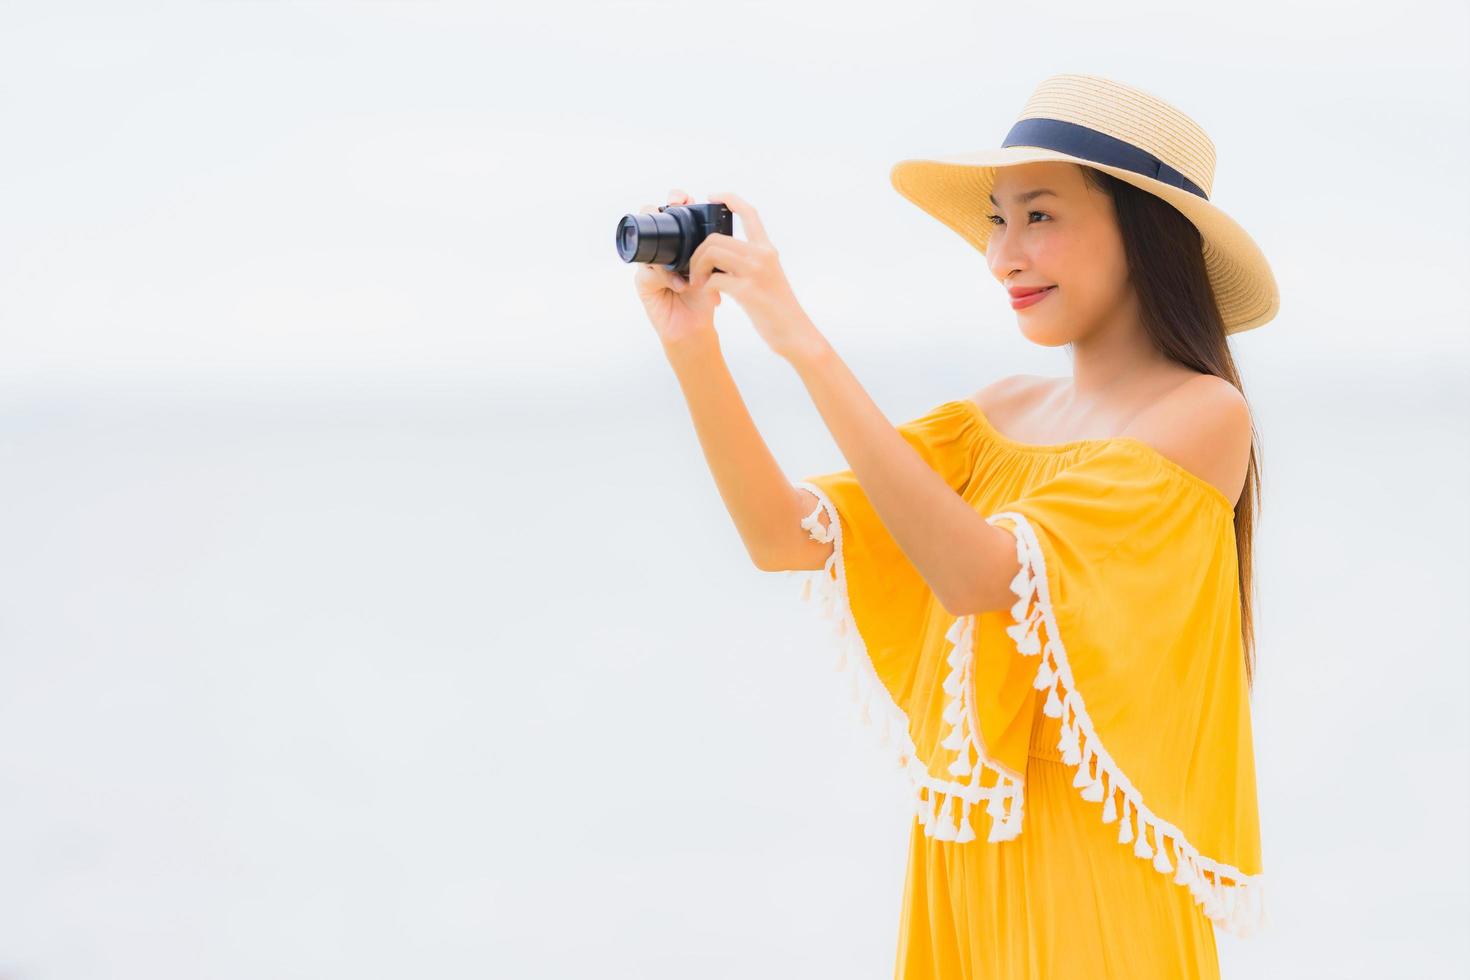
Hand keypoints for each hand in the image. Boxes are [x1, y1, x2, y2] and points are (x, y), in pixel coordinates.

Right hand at [632, 189, 721, 347]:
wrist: (695, 327)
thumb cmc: (704, 297)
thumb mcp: (713, 269)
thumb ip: (712, 252)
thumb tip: (718, 234)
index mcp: (681, 241)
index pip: (674, 211)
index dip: (677, 199)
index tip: (685, 199)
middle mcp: (663, 249)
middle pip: (651, 219)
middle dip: (659, 208)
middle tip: (674, 207)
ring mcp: (650, 264)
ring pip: (647, 244)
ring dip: (663, 247)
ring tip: (680, 260)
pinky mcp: (643, 282)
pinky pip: (649, 272)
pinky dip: (664, 277)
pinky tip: (680, 285)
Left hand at [688, 192, 823, 362]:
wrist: (796, 334)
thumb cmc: (779, 310)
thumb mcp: (769, 277)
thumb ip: (750, 264)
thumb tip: (724, 258)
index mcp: (767, 250)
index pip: (750, 213)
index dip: (729, 199)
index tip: (713, 196)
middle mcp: (763, 255)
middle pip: (716, 238)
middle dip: (698, 254)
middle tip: (695, 273)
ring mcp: (755, 272)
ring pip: (712, 253)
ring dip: (698, 269)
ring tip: (700, 285)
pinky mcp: (748, 291)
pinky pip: (714, 280)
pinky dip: (706, 289)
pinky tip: (712, 299)